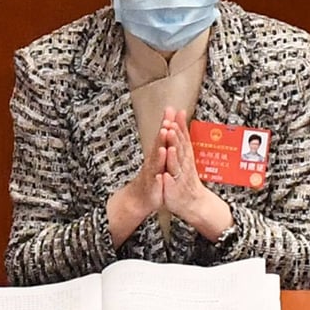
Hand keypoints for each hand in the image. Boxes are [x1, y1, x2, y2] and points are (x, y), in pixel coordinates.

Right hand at [107, 127, 167, 246]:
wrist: (139, 198)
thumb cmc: (152, 176)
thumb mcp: (158, 157)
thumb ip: (163, 141)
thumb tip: (168, 123)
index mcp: (157, 154)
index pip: (162, 137)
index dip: (166, 124)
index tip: (170, 112)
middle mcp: (153, 162)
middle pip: (158, 147)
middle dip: (162, 137)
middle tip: (166, 125)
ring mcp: (151, 175)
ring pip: (156, 165)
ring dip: (159, 157)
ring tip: (163, 149)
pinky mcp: (152, 189)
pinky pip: (155, 184)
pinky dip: (157, 181)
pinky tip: (160, 177)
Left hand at [161, 107, 233, 239]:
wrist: (193, 202)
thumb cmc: (186, 177)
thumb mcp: (184, 156)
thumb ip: (182, 137)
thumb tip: (180, 118)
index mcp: (185, 156)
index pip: (183, 138)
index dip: (180, 126)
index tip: (177, 113)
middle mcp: (184, 165)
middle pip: (180, 149)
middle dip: (176, 137)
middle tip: (171, 125)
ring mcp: (179, 177)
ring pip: (176, 165)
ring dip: (173, 156)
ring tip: (169, 147)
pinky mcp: (173, 190)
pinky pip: (170, 184)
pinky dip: (168, 179)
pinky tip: (164, 174)